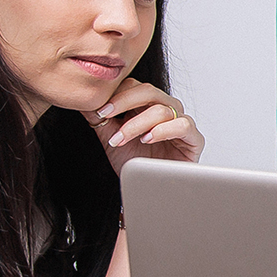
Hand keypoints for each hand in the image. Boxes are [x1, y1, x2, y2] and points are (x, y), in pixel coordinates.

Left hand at [82, 78, 203, 174]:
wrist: (148, 190)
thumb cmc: (135, 163)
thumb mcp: (111, 139)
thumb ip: (99, 119)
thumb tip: (82, 100)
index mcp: (147, 105)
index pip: (134, 86)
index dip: (116, 95)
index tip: (98, 110)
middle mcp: (166, 109)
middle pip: (148, 91)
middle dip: (123, 102)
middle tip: (105, 115)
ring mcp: (180, 122)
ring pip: (161, 109)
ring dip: (137, 123)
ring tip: (121, 138)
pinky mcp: (193, 139)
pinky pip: (182, 125)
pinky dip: (163, 130)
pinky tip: (147, 139)